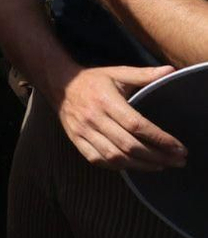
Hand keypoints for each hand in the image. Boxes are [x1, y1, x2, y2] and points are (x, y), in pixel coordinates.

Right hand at [52, 65, 185, 170]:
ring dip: (141, 165)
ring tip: (161, 165)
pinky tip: (135, 166)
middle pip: (128, 145)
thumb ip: (144, 74)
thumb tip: (171, 71)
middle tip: (177, 161)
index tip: (179, 147)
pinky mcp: (76, 140)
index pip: (136, 125)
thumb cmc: (93, 80)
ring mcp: (82, 131)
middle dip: (157, 156)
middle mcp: (93, 118)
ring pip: (115, 157)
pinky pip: (98, 160)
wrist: (59, 85)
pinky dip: (118, 167)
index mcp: (106, 100)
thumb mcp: (118, 73)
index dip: (159, 139)